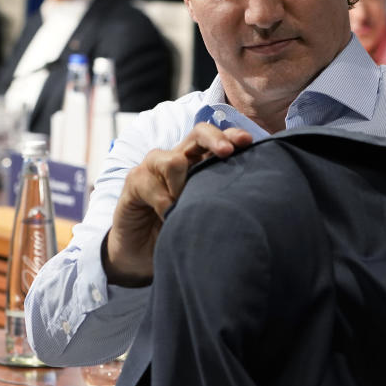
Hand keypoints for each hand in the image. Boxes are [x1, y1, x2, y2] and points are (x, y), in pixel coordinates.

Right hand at [103, 123, 253, 285]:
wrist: (141, 252)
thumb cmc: (178, 228)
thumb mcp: (204, 212)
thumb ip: (220, 197)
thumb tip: (251, 192)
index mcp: (198, 162)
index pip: (218, 139)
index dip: (232, 135)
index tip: (248, 141)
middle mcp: (178, 158)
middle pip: (199, 133)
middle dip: (215, 139)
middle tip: (227, 152)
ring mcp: (153, 167)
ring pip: (174, 160)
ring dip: (183, 185)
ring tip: (183, 207)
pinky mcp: (134, 180)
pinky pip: (151, 184)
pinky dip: (163, 202)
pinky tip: (167, 216)